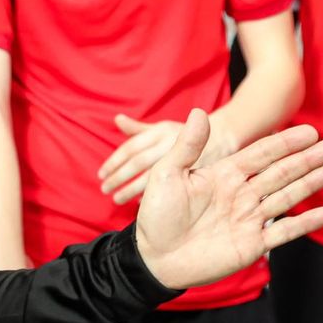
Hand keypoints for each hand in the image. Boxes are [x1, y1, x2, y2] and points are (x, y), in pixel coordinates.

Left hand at [99, 114, 234, 204]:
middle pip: (138, 162)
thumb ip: (138, 128)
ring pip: (151, 177)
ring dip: (132, 190)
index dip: (114, 161)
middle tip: (105, 189)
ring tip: (118, 199)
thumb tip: (117, 119)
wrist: (222, 139)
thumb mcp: (163, 128)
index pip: (131, 147)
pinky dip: (153, 196)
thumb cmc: (184, 136)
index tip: (100, 174)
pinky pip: (170, 188)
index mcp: (160, 131)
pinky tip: (140, 203)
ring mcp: (181, 158)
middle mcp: (169, 143)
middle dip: (118, 177)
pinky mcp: (194, 174)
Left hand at [134, 109, 322, 289]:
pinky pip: (283, 231)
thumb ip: (186, 146)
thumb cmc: (157, 215)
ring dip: (310, 183)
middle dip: (306, 159)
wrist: (155, 257)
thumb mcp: (167, 175)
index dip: (284, 143)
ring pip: (286, 197)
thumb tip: (200, 113)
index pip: (260, 154)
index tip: (308, 131)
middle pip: (280, 172)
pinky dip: (304, 223)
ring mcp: (249, 218)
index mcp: (224, 174)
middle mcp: (241, 194)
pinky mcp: (252, 244)